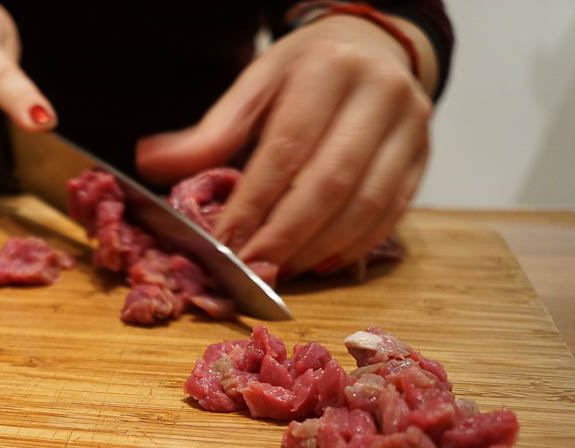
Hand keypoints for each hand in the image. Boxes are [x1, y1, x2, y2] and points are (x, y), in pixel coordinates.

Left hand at [136, 15, 432, 275]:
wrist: (373, 49)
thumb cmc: (303, 75)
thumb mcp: (255, 87)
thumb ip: (209, 132)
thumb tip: (150, 163)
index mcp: (327, 70)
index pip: (286, 149)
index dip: (253, 203)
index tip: (223, 243)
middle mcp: (379, 95)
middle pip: (331, 182)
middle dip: (285, 235)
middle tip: (251, 270)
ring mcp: (411, 127)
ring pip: (366, 204)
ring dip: (317, 248)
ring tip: (279, 271)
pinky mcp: (424, 157)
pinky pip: (391, 213)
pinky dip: (353, 246)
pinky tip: (318, 262)